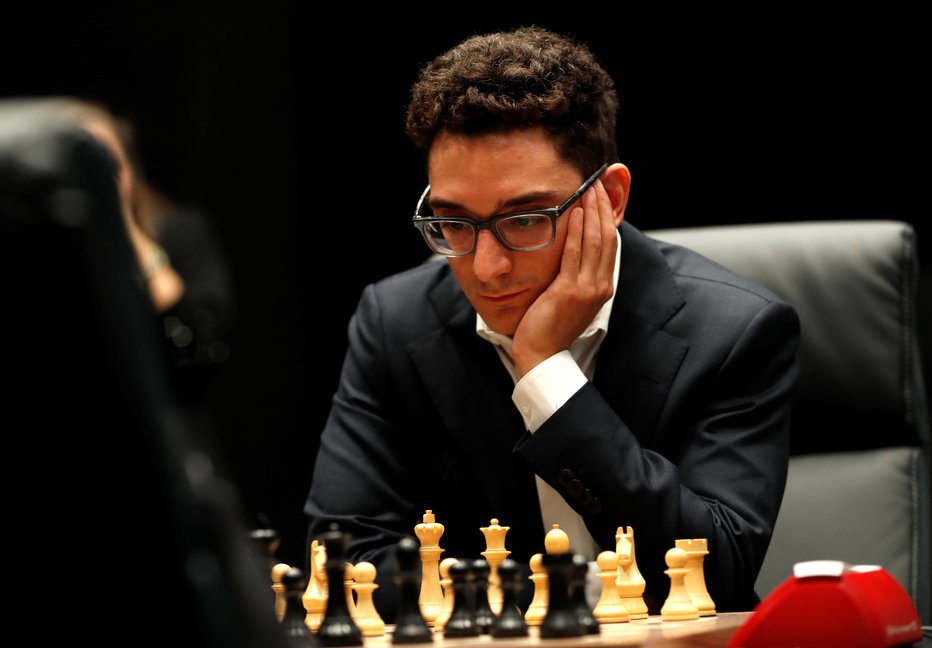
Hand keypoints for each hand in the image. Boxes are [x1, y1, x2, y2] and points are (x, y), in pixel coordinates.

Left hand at [511, 178, 617, 377]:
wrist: (542, 355)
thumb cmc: (549, 326)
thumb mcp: (569, 296)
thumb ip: (573, 273)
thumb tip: (571, 248)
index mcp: (602, 286)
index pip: (609, 243)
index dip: (607, 216)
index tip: (601, 194)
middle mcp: (600, 286)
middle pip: (607, 237)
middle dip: (603, 207)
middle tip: (598, 182)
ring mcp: (588, 289)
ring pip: (595, 241)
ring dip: (592, 212)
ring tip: (588, 188)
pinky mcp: (570, 291)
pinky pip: (575, 254)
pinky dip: (576, 230)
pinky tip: (575, 211)